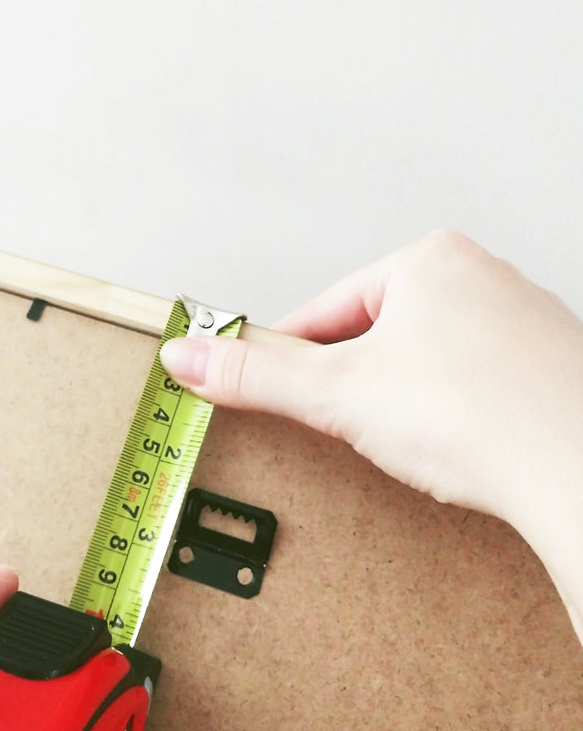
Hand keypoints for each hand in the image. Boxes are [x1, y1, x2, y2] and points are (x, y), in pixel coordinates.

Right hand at [161, 231, 582, 637]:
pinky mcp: (546, 367)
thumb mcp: (339, 395)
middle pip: (375, 333)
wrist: (578, 470)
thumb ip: (255, 376)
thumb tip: (187, 356)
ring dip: (401, 400)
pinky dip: (452, 414)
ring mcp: (521, 321)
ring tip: (412, 439)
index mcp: (428, 260)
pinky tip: (457, 444)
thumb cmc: (481, 417)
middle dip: (353, 385)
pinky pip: (473, 383)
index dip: (288, 359)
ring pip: (425, 359)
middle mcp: (481, 276)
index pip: (324, 309)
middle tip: (351, 425)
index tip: (269, 391)